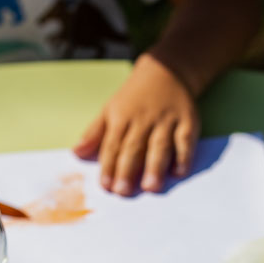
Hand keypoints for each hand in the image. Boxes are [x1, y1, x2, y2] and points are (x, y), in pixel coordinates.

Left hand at [73, 54, 198, 195]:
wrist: (167, 71)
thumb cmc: (134, 97)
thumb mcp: (110, 109)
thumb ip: (94, 133)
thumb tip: (76, 153)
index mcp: (122, 117)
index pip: (113, 144)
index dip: (109, 165)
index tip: (106, 185)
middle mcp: (144, 120)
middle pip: (134, 147)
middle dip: (128, 169)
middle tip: (123, 191)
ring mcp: (166, 121)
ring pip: (160, 145)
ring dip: (155, 166)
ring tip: (150, 186)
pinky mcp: (187, 122)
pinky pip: (185, 141)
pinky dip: (183, 156)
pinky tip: (178, 173)